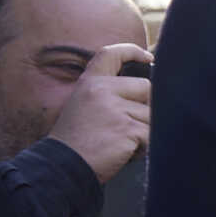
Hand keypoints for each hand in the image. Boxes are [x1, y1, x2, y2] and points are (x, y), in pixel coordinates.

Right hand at [45, 44, 152, 181]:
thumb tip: (148, 88)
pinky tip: (124, 152)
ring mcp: (115, 108)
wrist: (63, 166)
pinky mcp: (127, 128)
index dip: (131, 51)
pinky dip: (145, 147)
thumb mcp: (84, 106)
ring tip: (120, 142)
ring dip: (144, 132)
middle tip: (125, 129)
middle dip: (145, 109)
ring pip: (152, 114)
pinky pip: (152, 135)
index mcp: (89, 83)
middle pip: (146, 87)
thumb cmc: (77, 141)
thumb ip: (108, 94)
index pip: (110, 54)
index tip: (148, 57)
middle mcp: (101, 90)